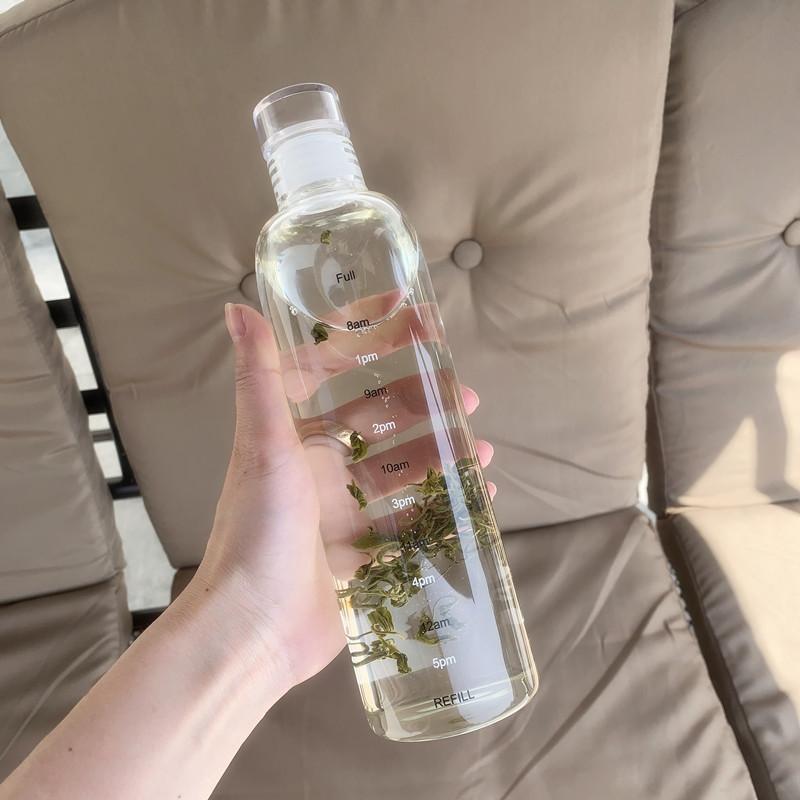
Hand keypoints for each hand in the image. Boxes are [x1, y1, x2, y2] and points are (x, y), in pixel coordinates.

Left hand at [194, 303, 495, 688]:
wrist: (252, 630)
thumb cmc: (254, 531)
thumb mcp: (261, 447)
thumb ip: (258, 378)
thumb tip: (236, 307)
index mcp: (293, 436)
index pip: (335, 373)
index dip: (372, 342)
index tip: (413, 317)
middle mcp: (317, 467)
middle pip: (380, 422)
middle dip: (423, 403)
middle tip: (467, 395)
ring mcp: (341, 510)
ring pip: (401, 469)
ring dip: (441, 454)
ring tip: (481, 448)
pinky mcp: (360, 550)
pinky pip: (407, 518)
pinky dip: (440, 505)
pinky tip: (474, 497)